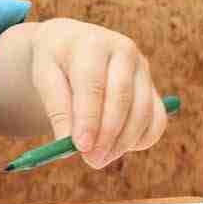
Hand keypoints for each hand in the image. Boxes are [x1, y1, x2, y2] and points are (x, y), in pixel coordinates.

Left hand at [27, 18, 169, 167]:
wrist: (73, 43)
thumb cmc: (56, 63)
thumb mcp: (45, 76)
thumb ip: (57, 107)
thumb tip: (68, 143)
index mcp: (92, 44)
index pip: (93, 85)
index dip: (88, 119)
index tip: (80, 147)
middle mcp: (124, 50)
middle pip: (121, 98)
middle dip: (107, 134)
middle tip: (91, 160)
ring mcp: (143, 67)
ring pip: (143, 110)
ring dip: (123, 141)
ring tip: (98, 159)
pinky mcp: (152, 85)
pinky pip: (157, 118)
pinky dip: (142, 138)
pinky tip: (119, 149)